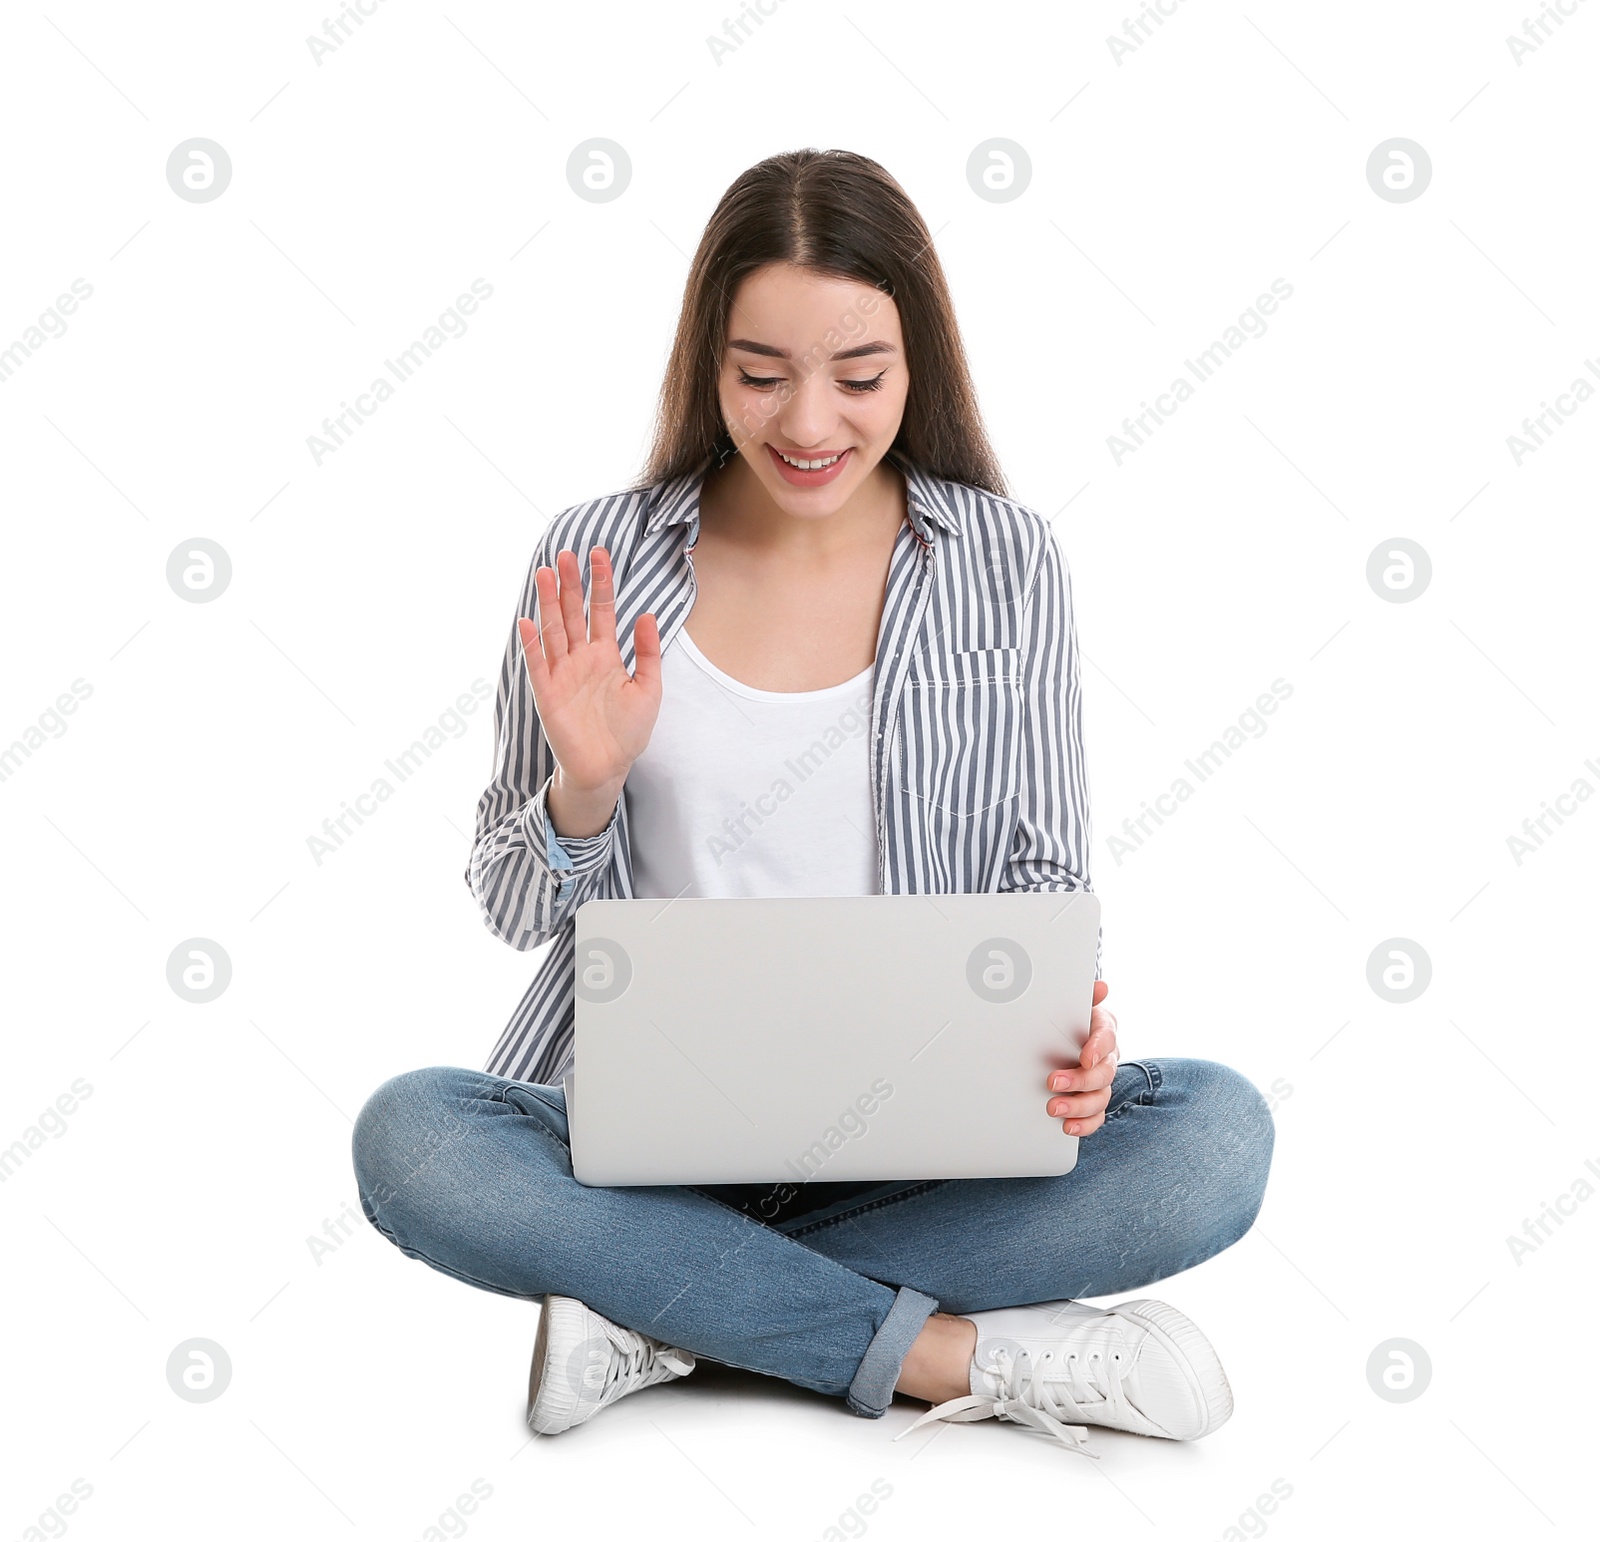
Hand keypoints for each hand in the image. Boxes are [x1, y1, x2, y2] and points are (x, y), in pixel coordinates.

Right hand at [518, 547, 661, 818]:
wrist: (608, 767)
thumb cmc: (629, 731)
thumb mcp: (649, 688)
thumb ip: (647, 652)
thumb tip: (647, 614)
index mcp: (606, 655)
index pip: (601, 610)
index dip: (600, 583)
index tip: (599, 554)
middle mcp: (581, 659)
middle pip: (572, 613)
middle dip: (569, 584)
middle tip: (565, 553)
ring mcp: (562, 674)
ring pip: (553, 631)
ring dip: (548, 603)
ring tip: (544, 572)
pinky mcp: (548, 694)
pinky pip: (538, 666)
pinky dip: (532, 645)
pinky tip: (526, 621)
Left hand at [1045, 979, 1118, 1136]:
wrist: (1062, 1036)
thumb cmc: (1069, 1018)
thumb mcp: (1074, 1004)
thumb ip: (1085, 995)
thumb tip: (1101, 986)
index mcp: (1103, 1030)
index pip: (1107, 1037)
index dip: (1097, 1048)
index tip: (1084, 1057)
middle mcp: (1106, 1058)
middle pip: (1103, 1073)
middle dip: (1079, 1080)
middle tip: (1052, 1082)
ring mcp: (1101, 1082)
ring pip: (1100, 1098)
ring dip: (1078, 1106)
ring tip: (1053, 1108)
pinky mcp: (1093, 1101)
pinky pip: (1096, 1117)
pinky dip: (1084, 1125)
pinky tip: (1067, 1126)